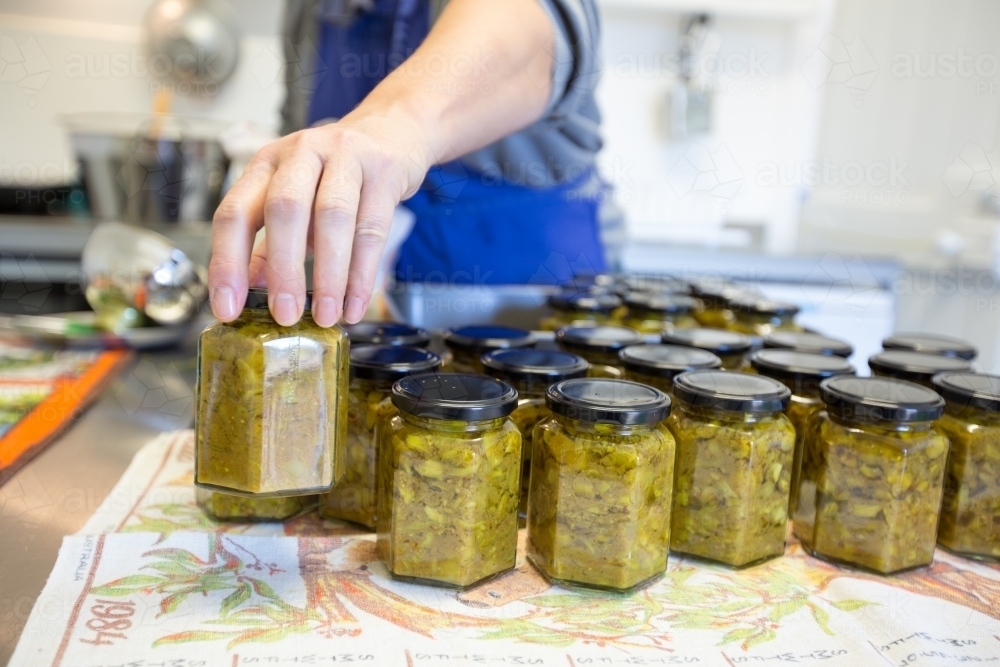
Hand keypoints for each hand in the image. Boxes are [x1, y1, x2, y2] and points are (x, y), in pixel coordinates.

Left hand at [208, 107, 431, 326]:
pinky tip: (355, 304)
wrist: (393, 130)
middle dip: (283, 269)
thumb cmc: (335, 174)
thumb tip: (248, 290)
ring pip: (332, 217)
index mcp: (267, 164)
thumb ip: (270, 244)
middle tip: (285, 315)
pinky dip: (363, 274)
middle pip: (284, 210)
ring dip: (328, 274)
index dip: (227, 264)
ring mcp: (345, 157)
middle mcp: (301, 154)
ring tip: (326, 316)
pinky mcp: (384, 170)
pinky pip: (372, 228)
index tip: (228, 308)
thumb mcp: (296, 199)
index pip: (235, 213)